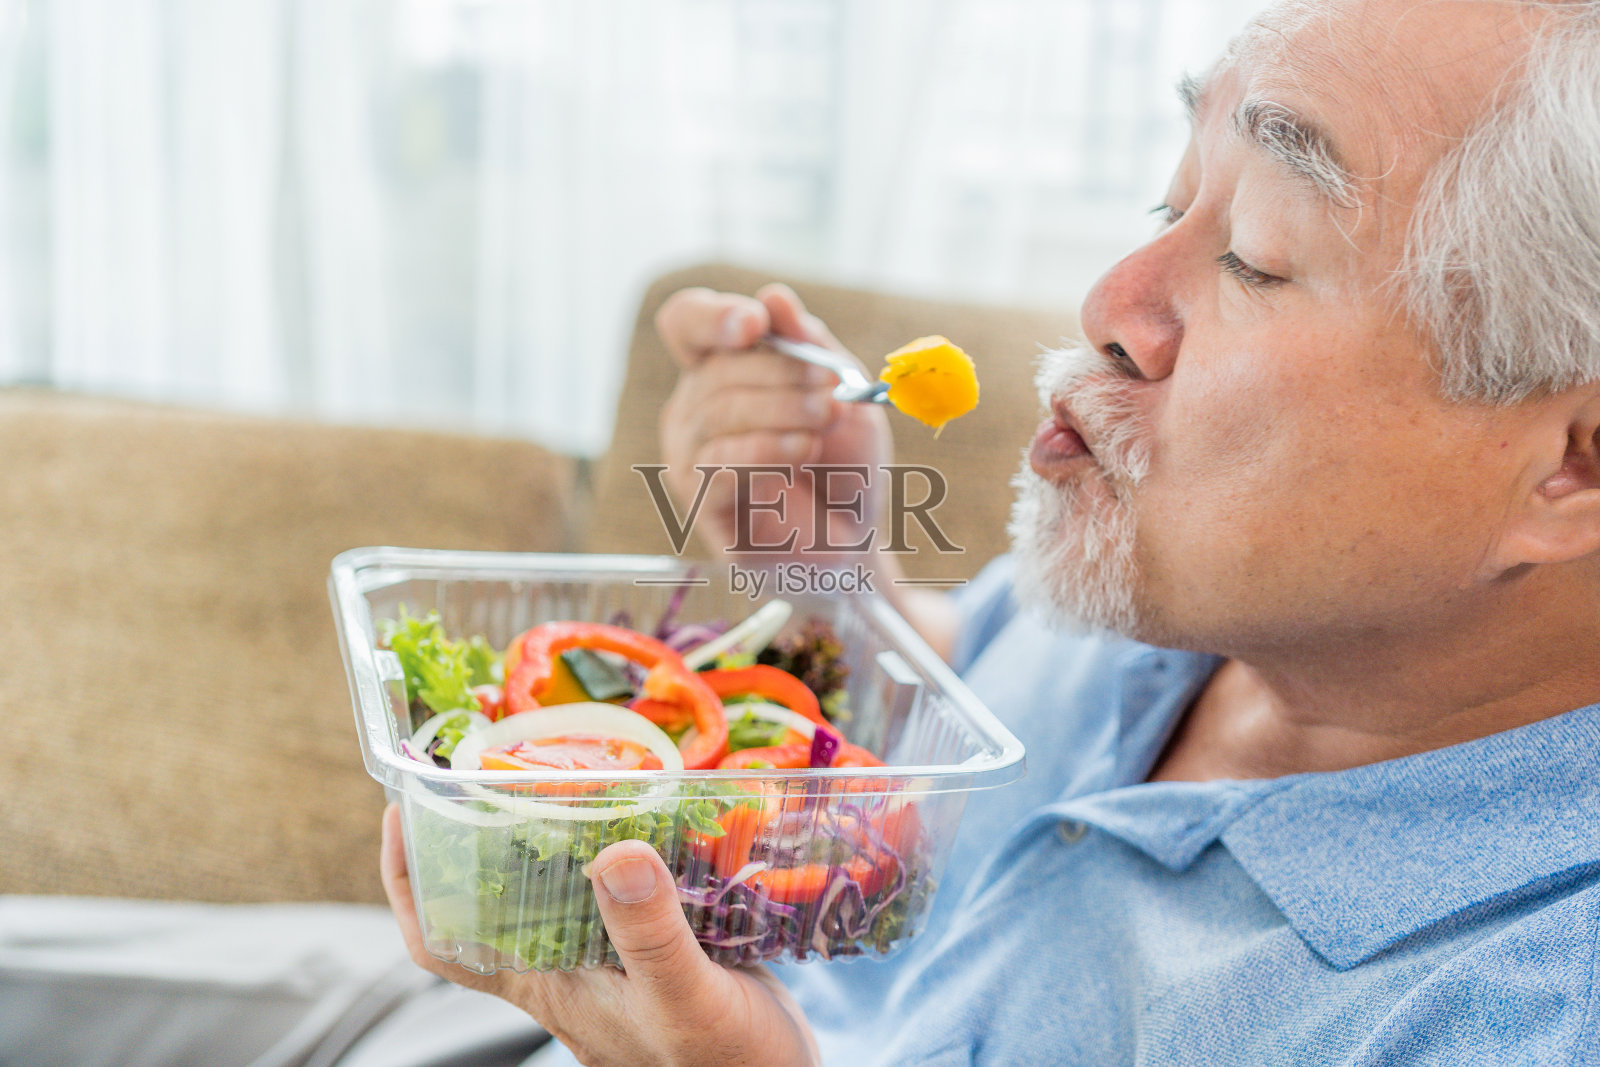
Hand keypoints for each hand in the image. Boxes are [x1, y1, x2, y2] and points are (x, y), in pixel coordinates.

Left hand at [380, 805, 819, 1066]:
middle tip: (499, 756)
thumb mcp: (687, 1000)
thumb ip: (650, 935)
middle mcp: (571, 965)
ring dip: (563, 828)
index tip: (404, 812)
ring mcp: (616, 954)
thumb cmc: (727, 1065)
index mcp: (551, 983)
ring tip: (575, 764)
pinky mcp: (662, 944)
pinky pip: (628, 885)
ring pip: (564, 884)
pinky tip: (662, 807)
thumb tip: (615, 853)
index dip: (410, 882)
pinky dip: (632, 842)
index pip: (446, 941)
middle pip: (500, 894)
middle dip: (490, 827)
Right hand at [657, 283, 891, 561]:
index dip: (713, 316)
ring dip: (779, 408)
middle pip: (715, 369)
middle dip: (777, 370)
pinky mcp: (703, 504)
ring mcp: (690, 456)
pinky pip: (719, 466)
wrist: (857, 538)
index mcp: (719, 369)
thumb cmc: (845, 462)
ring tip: (826, 416)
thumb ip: (809, 344)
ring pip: (717, 412)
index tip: (755, 324)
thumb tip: (773, 296)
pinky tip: (805, 449)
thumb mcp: (841, 390)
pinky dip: (767, 450)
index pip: (686, 322)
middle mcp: (693, 408)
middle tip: (827, 386)